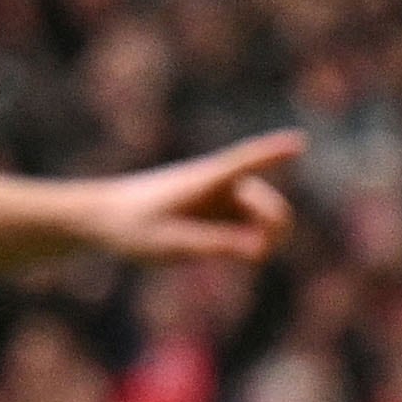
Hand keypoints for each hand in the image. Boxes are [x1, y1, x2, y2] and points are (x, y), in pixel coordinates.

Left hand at [66, 131, 302, 267]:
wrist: (101, 218)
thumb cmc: (132, 227)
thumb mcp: (173, 243)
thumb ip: (216, 244)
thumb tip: (258, 249)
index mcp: (206, 179)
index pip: (247, 162)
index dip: (274, 152)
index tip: (300, 142)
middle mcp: (217, 183)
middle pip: (267, 203)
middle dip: (274, 229)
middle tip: (256, 256)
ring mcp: (216, 196)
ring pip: (259, 218)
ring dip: (261, 239)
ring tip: (245, 259)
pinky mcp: (211, 210)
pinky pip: (244, 227)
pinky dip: (247, 242)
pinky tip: (231, 254)